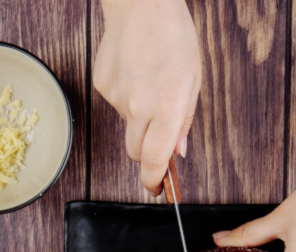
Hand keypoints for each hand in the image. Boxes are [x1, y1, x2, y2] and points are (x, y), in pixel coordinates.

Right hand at [94, 0, 200, 194]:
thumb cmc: (173, 37)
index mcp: (167, 109)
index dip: (154, 181)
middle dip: (147, 151)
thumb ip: (184, 120)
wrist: (141, 6)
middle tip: (158, 131)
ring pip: (126, 126)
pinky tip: (134, 72)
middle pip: (136, 152)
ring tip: (148, 84)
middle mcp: (139, 108)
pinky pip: (115, 104)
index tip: (156, 190)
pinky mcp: (102, 87)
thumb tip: (177, 151)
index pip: (155, 161)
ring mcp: (116, 98)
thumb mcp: (193, 80)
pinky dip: (125, 96)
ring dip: (138, 118)